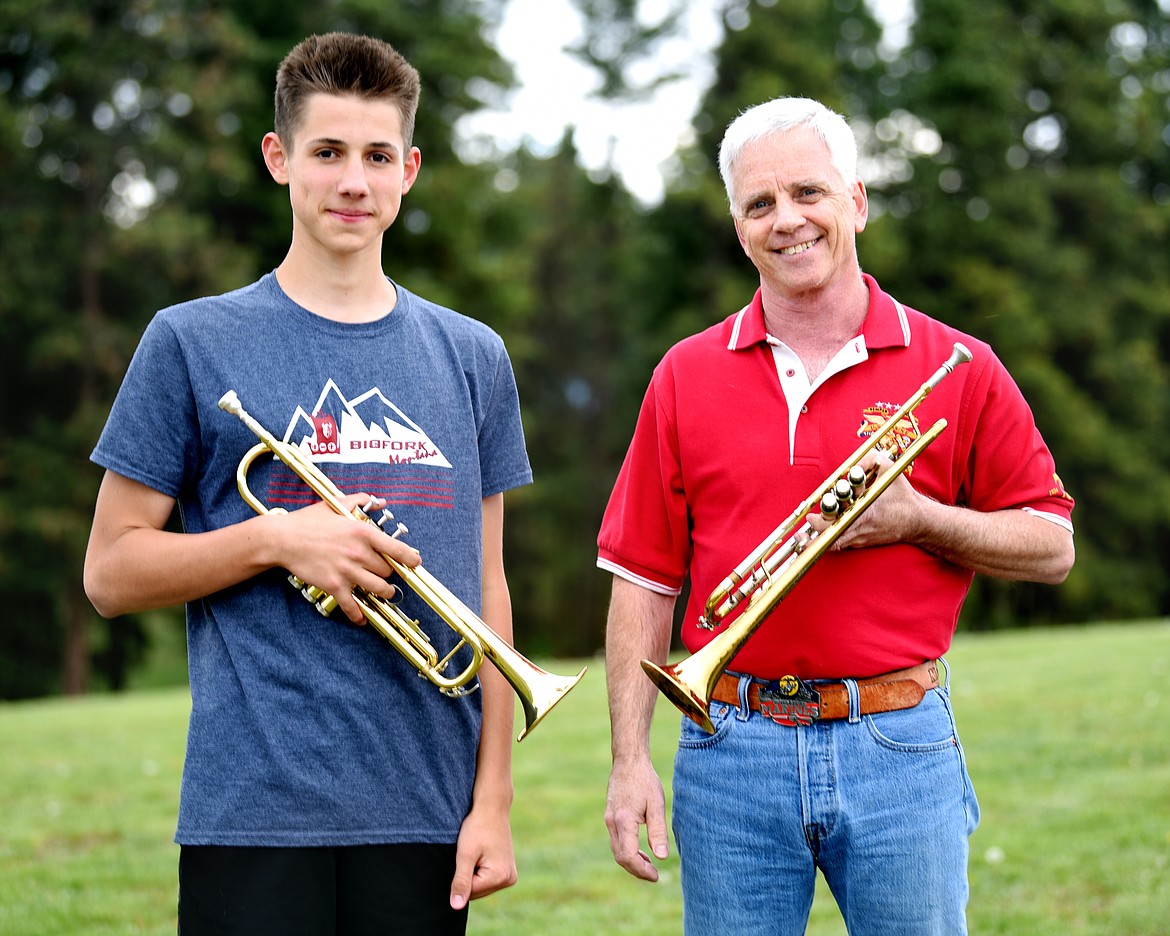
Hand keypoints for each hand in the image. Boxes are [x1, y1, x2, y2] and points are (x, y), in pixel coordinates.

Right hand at [269, 494, 420, 622]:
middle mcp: (358, 553)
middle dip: (389, 573)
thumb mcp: (336, 504)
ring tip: (385, 591)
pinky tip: (362, 619)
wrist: (283, 539)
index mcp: (362, 532)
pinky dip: (359, 615)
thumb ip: (360, 501)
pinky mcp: (334, 585)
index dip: (411, 558)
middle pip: (388, 571)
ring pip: (378, 589)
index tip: (415, 563)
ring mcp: (347, 571)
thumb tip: (379, 501)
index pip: (397, 549)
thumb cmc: (308, 521)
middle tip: (386, 572)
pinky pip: (352, 606)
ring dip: (384, 592)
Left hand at [449, 801, 516, 909]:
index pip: (469, 893)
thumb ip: (461, 882)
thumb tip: (456, 907)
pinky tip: (482, 853)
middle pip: (477, 891)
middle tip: (472, 852)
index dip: (460, 876)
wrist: (492, 808)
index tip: (466, 856)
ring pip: (481, 886)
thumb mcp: (465, 855)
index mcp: (500, 877)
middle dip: (468, 875)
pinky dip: (480, 869)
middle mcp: (509, 879)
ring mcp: (510, 875)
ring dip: (474, 872)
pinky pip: (487, 879)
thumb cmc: (478, 827)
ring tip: (478, 852)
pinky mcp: (508, 870)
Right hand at [605, 756, 669, 881]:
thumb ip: (658, 831)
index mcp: (624, 820)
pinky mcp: (610, 816)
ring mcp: (609, 820)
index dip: (642, 870)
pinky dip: (627, 851)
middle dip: (637, 870)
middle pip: (620, 857)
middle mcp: (612, 822)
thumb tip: (662, 857)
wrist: (628, 760)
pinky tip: (641, 850)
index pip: (628, 856)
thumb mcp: (656, 804)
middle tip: (655, 875)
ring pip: (616, 850)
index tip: (657, 875)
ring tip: (649, 864)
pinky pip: (616, 841)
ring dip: (632, 861)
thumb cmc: (644, 780)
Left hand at [807, 452, 922, 550]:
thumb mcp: (888, 469)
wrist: (918, 521)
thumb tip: (848, 466)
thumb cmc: (901, 496)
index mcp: (865, 512)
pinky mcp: (862, 544)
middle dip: (815, 533)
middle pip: (831, 538)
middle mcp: (861, 529)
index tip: (811, 517)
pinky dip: (830, 539)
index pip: (837, 523)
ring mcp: (861, 539)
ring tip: (806, 534)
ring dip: (819, 539)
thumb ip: (868, 460)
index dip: (821, 524)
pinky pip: (841, 544)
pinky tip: (820, 534)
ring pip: (834, 544)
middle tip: (806, 524)